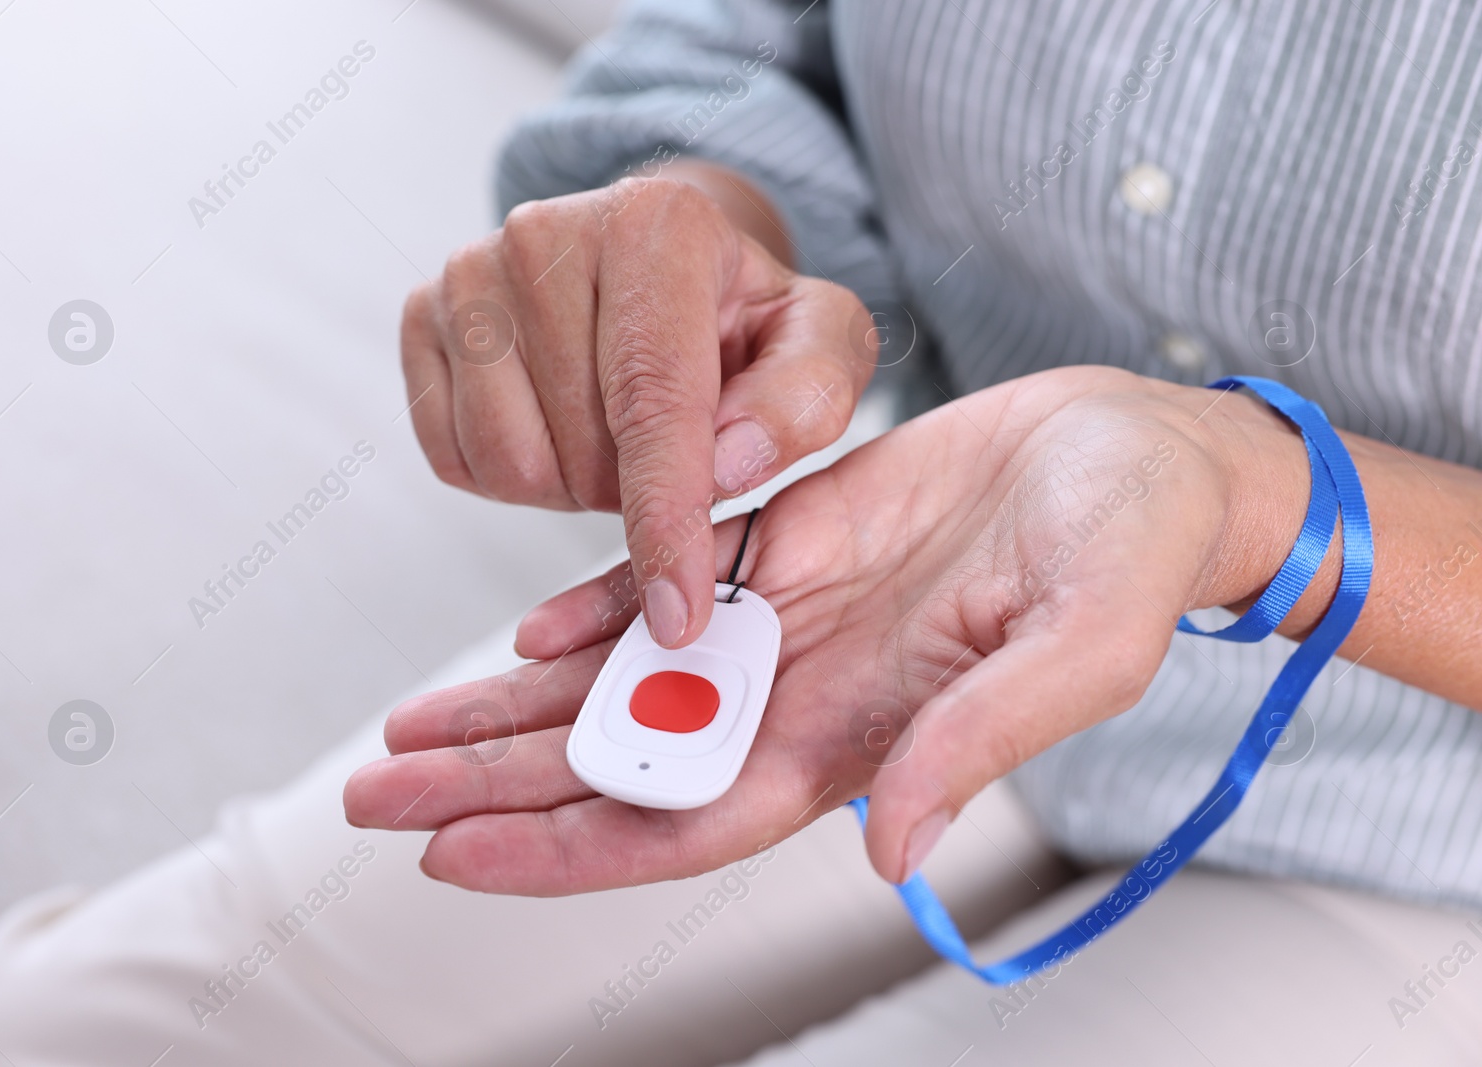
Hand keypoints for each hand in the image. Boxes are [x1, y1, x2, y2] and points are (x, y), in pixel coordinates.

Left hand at [345, 367, 1310, 892]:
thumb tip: (889, 846)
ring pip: (619, 682)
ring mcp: (787, 621)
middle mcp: (802, 695)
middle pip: (617, 764)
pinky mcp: (785, 544)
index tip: (449, 854)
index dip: (564, 848)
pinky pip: (665, 586)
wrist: (1133, 451)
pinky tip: (524, 636)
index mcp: (858, 742)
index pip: (683, 822)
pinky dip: (589, 612)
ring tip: (408, 727)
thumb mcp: (1079, 649)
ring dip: (512, 709)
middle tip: (370, 792)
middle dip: (493, 785)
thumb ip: (979, 741)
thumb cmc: (1128, 552)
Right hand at [401, 170, 873, 648]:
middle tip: (670, 454)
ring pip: (511, 464)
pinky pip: (457, 460)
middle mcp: (545, 232)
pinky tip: (558, 428)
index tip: (681, 615)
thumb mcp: (821, 342)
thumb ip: (805, 398)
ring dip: (573, 488)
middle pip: (581, 449)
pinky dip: (516, 476)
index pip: (653, 401)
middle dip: (635, 494)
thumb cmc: (742, 315)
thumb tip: (730, 462)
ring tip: (615, 439)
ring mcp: (468, 272)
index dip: (667, 520)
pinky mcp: (421, 317)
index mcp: (655, 227)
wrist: (659, 263)